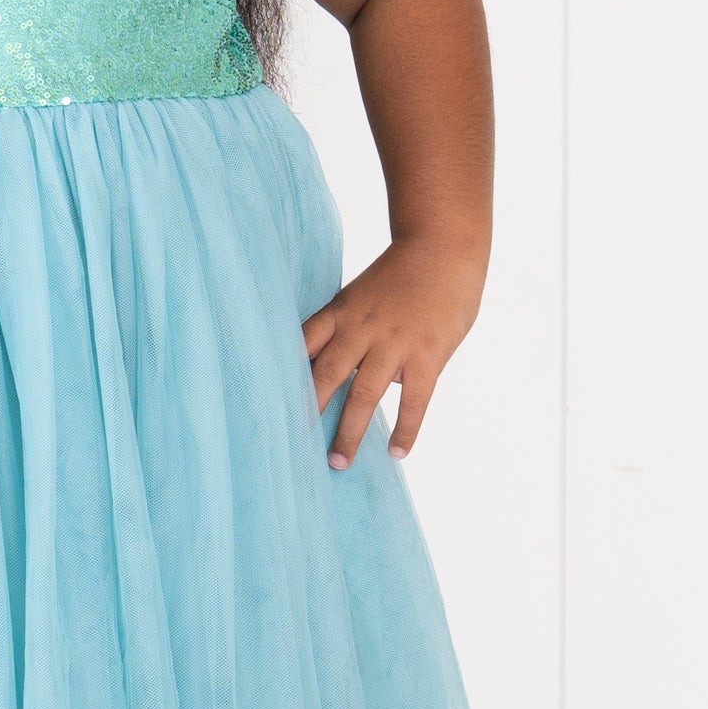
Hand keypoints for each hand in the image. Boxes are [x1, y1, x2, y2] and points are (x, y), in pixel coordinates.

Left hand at [300, 234, 486, 469]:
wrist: (443, 246)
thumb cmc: (402, 273)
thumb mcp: (362, 295)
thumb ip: (351, 332)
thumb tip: (350, 374)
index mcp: (340, 311)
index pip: (302, 345)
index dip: (283, 374)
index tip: (263, 401)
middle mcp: (361, 329)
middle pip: (325, 374)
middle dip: (307, 410)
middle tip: (289, 445)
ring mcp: (394, 343)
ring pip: (364, 394)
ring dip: (349, 431)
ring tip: (337, 463)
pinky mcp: (428, 355)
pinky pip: (416, 401)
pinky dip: (406, 429)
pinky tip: (396, 453)